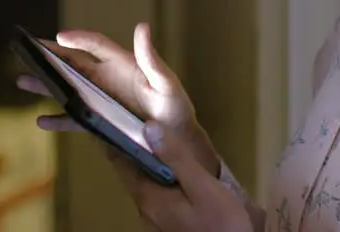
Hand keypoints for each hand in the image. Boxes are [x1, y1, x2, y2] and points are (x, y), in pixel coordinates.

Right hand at [16, 22, 220, 177]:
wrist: (177, 142)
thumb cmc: (175, 108)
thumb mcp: (166, 83)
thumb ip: (151, 58)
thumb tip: (142, 26)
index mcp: (122, 63)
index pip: (95, 45)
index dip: (77, 39)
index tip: (59, 37)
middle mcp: (106, 78)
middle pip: (72, 62)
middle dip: (49, 56)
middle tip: (27, 49)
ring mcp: (99, 99)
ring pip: (67, 88)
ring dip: (45, 85)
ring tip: (23, 80)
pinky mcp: (98, 120)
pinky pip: (73, 118)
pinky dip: (58, 119)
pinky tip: (42, 121)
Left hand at [113, 121, 252, 231]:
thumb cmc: (221, 224)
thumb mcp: (203, 187)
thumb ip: (177, 159)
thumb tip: (148, 128)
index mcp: (149, 199)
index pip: (121, 163)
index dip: (118, 139)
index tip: (119, 118)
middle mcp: (146, 211)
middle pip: (134, 173)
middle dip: (139, 150)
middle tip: (147, 125)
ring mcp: (157, 222)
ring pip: (149, 186)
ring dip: (154, 165)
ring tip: (165, 144)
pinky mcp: (170, 227)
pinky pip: (161, 196)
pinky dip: (165, 179)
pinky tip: (180, 174)